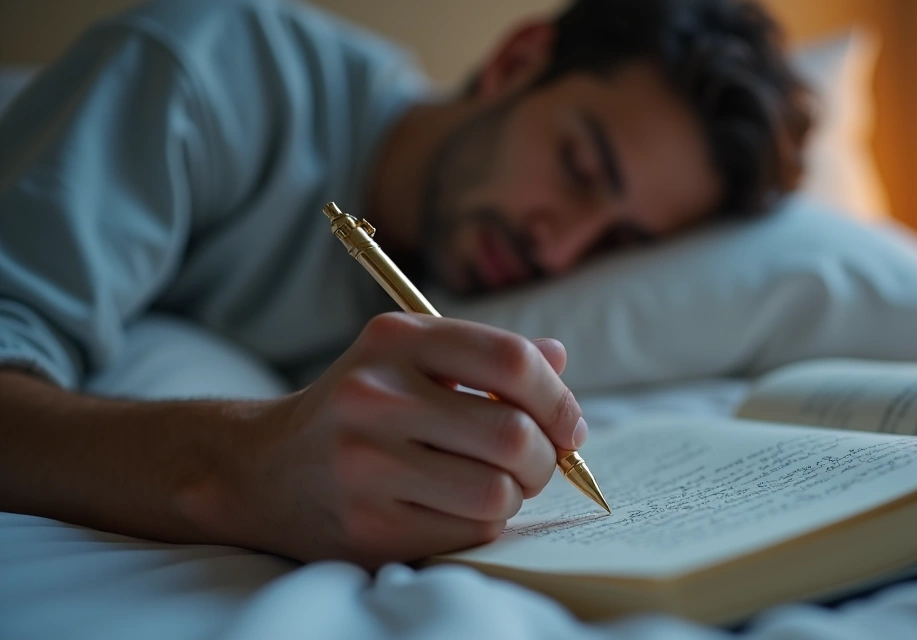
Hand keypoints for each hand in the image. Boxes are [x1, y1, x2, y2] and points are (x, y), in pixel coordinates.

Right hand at [205, 313, 585, 567]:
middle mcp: (374, 397)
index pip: (511, 361)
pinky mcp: (369, 528)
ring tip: (493, 483)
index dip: (558, 398)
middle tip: (536, 462)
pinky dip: (481, 523)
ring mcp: (366, 466)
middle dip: (546, 457)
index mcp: (395, 340)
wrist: (263, 468)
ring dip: (515, 494)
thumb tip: (559, 359)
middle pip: (513, 435)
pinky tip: (454, 507)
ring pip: (497, 492)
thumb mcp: (410, 357)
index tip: (568, 424)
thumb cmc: (361, 408)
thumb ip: (485, 354)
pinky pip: (469, 531)